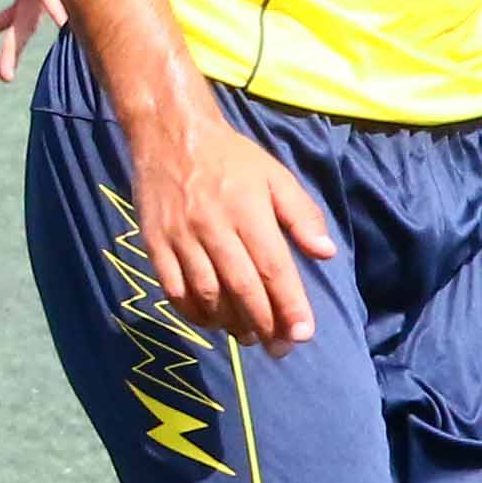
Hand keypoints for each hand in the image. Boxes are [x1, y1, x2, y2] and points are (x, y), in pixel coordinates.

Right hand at [136, 88, 335, 347]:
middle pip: (242, 287)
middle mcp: (214, 227)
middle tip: (279, 348)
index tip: (302, 334)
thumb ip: (301, 215)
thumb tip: (326, 253)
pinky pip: (173, 290)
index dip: (289, 304)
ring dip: (230, 323)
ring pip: (207, 294)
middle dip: (264, 324)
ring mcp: (181, 238)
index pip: (273, 266)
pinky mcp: (155, 244)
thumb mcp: (275, 176)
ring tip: (249, 336)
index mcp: (248, 210)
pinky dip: (193, 313)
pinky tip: (211, 322)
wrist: (171, 134)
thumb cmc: (232, 158)